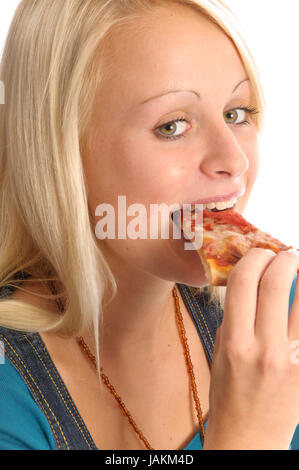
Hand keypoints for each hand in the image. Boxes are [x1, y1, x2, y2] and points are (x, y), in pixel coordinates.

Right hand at [203, 248, 298, 449]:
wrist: (249, 437)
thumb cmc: (229, 394)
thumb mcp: (221, 350)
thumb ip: (236, 315)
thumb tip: (251, 281)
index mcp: (234, 342)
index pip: (244, 282)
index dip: (253, 259)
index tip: (259, 254)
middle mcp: (264, 349)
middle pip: (276, 283)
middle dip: (283, 259)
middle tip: (285, 255)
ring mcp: (292, 360)